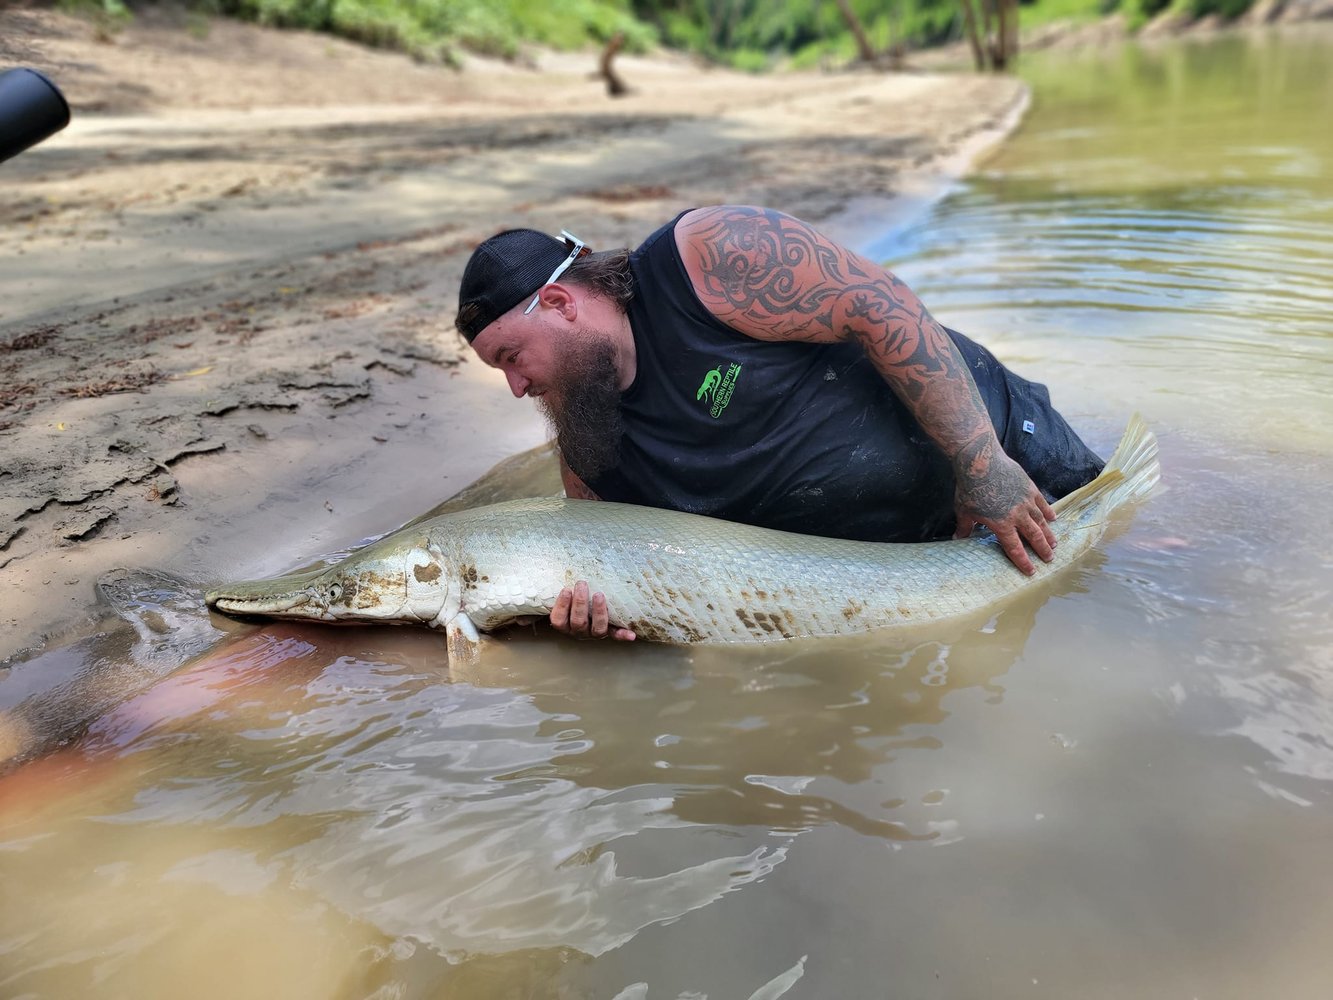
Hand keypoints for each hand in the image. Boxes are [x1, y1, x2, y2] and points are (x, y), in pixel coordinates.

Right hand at [550, 580, 635, 640]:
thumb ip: (562, 587)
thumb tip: (552, 562)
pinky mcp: (608, 633)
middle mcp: (578, 631)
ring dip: (599, 612)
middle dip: (580, 602)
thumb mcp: (564, 595)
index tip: (566, 589)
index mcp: (565, 624)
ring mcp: (593, 633)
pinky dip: (622, 634)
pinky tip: (631, 635)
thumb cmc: (571, 599)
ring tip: (599, 595)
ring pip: (597, 629)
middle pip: (578, 622)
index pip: (559, 620)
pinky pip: (615, 635)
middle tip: (582, 584)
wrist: (583, 610)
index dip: (562, 606)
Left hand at [953, 451, 1056, 575]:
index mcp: (1001, 525)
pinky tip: (1052, 518)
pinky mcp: (1029, 488)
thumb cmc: (970, 488)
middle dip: (1042, 550)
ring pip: (1041, 521)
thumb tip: (956, 539)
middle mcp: (1017, 516)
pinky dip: (1048, 511)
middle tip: (1049, 559)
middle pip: (1033, 537)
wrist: (981, 462)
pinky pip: (1042, 503)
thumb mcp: (964, 511)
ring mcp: (1026, 501)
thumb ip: (964, 527)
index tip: (1031, 571)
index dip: (1023, 561)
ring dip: (1048, 534)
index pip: (1014, 548)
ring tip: (1054, 543)